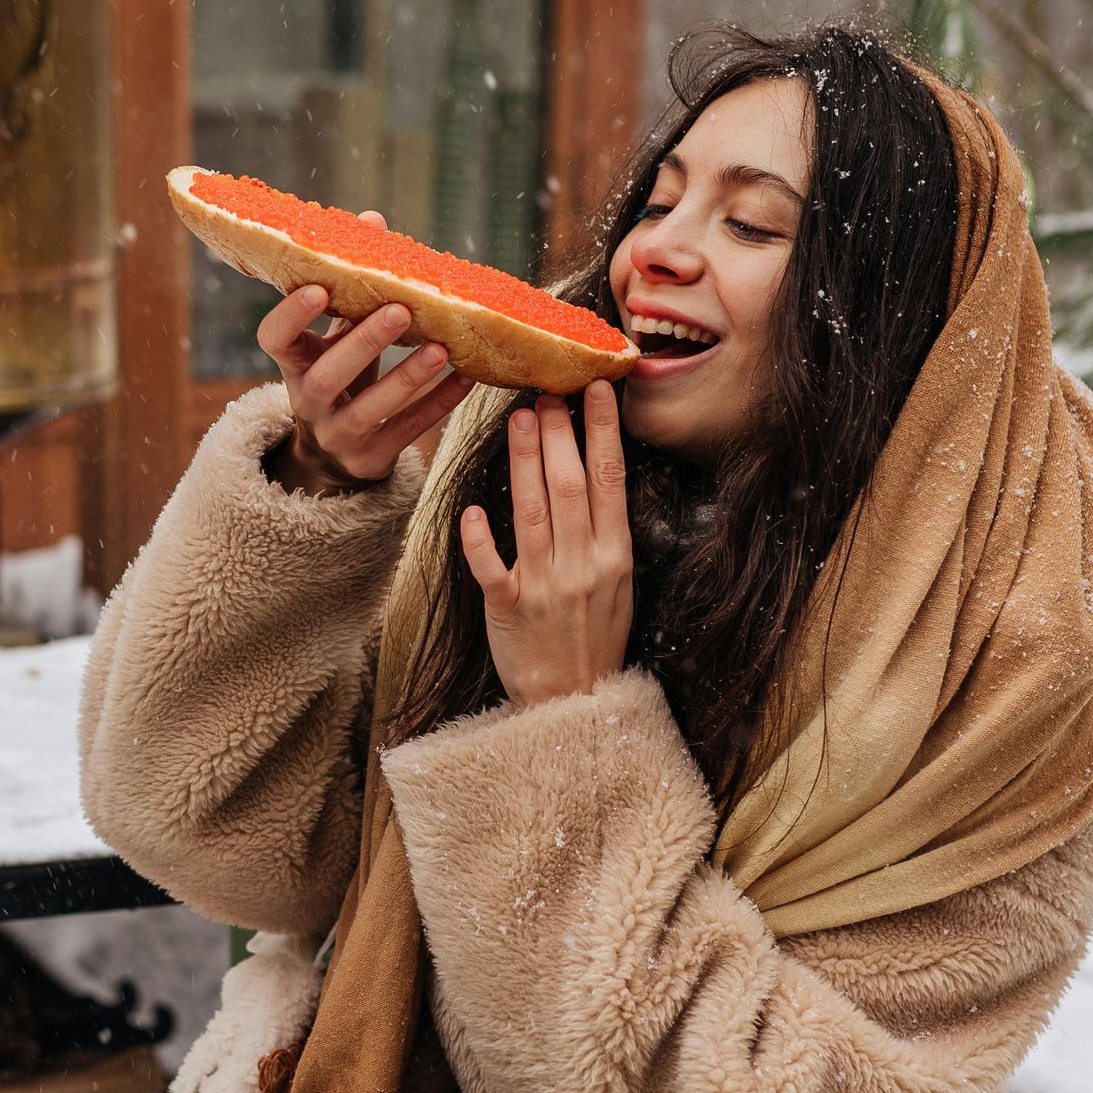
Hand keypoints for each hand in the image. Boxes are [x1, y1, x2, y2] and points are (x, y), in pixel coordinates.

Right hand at [258, 231, 470, 493]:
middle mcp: (309, 402)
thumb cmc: (339, 379)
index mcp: (295, 364)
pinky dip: (437, 405)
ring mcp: (338, 434)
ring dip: (406, 378)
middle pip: (326, 376)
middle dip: (362, 342)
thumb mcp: (335, 338)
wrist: (335, 458)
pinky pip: (406, 431)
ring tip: (440, 348)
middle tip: (399, 310)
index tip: (316, 288)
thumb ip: (350, 288)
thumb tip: (372, 219)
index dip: (290, 316)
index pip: (274, 339)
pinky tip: (466, 379)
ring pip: (368, 409)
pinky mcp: (371, 458)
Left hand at [459, 386, 633, 707]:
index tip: (595, 390)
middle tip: (545, 391)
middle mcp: (582, 566)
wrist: (573, 702)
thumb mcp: (619, 584)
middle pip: (568, 485)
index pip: (609, 480)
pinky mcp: (508, 609)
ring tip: (518, 419)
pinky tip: (474, 510)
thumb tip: (595, 472)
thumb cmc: (595, 637)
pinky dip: (481, 539)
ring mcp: (545, 587)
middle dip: (557, 433)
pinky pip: (492, 568)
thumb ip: (605, 532)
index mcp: (614, 556)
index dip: (602, 431)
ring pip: (532, 512)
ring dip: (524, 460)